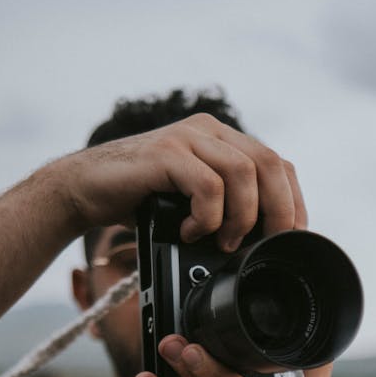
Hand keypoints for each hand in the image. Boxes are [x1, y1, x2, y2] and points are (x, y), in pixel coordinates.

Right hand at [59, 114, 306, 252]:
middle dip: (277, 212)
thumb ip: (226, 205)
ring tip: (221, 241)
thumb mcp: (192, 202)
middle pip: (270, 164)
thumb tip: (264, 239)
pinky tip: (188, 231)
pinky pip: (208, 185)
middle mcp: (209, 131)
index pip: (278, 164)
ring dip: (240, 217)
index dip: (292, 201)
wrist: (83, 190)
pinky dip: (207, 217)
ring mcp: (187, 137)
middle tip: (264, 245)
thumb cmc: (138, 201)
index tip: (290, 237)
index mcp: (222, 139)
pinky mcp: (166, 152)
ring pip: (244, 173)